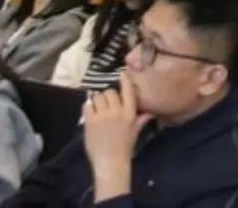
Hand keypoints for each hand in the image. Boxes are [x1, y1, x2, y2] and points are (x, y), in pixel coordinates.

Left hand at [83, 73, 152, 199]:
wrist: (110, 163)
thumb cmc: (124, 148)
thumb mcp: (134, 133)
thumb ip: (140, 120)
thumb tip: (149, 112)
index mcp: (129, 114)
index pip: (128, 91)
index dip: (124, 80)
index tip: (121, 73)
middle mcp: (117, 112)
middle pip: (110, 92)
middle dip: (108, 96)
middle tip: (106, 104)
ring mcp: (103, 115)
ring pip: (98, 96)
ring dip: (97, 101)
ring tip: (98, 108)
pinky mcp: (90, 121)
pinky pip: (87, 105)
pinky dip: (88, 107)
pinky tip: (90, 114)